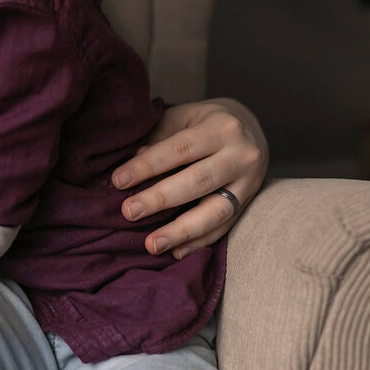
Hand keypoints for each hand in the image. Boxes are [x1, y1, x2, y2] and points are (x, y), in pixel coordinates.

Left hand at [111, 97, 267, 258]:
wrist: (251, 130)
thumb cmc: (206, 122)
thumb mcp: (183, 117)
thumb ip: (159, 138)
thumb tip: (133, 163)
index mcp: (221, 127)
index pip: (179, 149)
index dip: (147, 166)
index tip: (118, 181)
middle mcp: (241, 155)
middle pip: (198, 181)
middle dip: (161, 199)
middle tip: (129, 212)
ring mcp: (249, 183)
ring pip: (216, 212)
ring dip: (181, 232)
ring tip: (151, 244)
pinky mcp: (249, 204)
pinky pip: (224, 228)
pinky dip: (199, 242)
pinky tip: (175, 252)